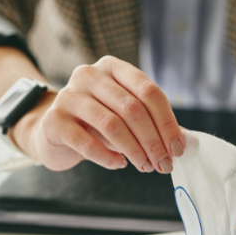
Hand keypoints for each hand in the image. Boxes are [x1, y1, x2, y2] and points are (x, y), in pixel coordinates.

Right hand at [16, 56, 184, 172]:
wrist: (52, 132)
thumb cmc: (94, 124)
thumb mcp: (123, 116)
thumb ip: (151, 122)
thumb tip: (183, 140)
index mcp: (112, 67)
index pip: (149, 91)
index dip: (167, 122)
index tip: (177, 148)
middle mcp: (88, 75)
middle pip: (132, 108)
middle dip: (153, 140)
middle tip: (164, 164)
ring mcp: (68, 96)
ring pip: (112, 124)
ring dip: (135, 150)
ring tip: (145, 166)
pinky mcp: (54, 120)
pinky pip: (87, 143)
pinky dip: (108, 157)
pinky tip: (118, 164)